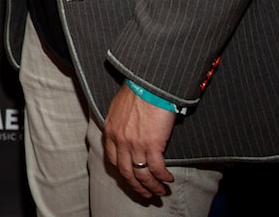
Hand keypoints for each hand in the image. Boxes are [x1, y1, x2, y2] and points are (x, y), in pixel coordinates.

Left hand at [103, 83, 176, 199]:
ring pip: (142, 174)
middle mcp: (119, 140)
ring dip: (152, 187)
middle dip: (137, 186)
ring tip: (160, 192)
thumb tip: (127, 133)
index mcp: (110, 131)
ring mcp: (134, 143)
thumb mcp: (118, 108)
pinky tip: (168, 180)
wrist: (148, 84)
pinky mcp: (152, 144)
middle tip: (146, 194)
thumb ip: (120, 124)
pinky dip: (163, 178)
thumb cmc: (137, 91)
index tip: (131, 179)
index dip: (123, 173)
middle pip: (126, 172)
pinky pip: (156, 168)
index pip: (113, 160)